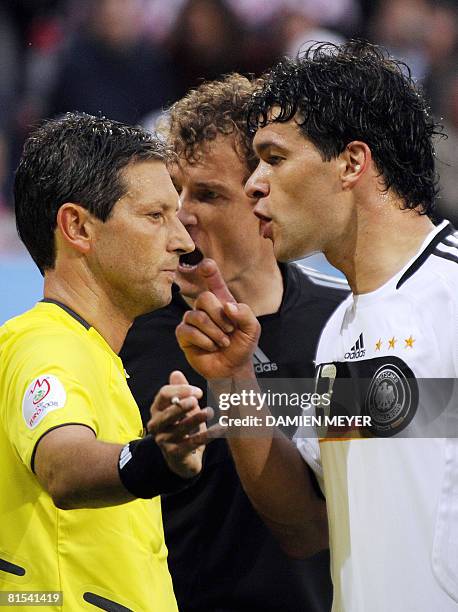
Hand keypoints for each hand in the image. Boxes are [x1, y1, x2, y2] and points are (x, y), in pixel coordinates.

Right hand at [147, 371, 211, 477]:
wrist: (182, 458)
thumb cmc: (182, 427)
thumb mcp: (181, 408)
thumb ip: (180, 391)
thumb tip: (176, 373)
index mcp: (157, 409)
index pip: (164, 394)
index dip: (181, 390)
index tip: (198, 392)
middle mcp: (156, 424)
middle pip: (168, 411)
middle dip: (182, 405)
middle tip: (196, 400)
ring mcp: (164, 440)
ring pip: (181, 427)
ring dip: (196, 419)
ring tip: (209, 412)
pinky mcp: (175, 453)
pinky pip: (194, 442)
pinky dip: (209, 434)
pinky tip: (221, 427)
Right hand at [176, 259, 260, 379]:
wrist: (233, 368)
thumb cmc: (242, 346)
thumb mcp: (252, 329)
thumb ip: (245, 313)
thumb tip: (226, 306)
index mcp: (222, 301)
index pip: (213, 281)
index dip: (209, 271)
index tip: (207, 265)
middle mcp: (205, 308)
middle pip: (204, 298)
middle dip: (220, 317)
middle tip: (229, 331)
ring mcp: (192, 320)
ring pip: (197, 316)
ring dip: (214, 333)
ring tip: (222, 343)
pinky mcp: (184, 334)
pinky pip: (188, 331)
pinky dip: (204, 341)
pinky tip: (211, 347)